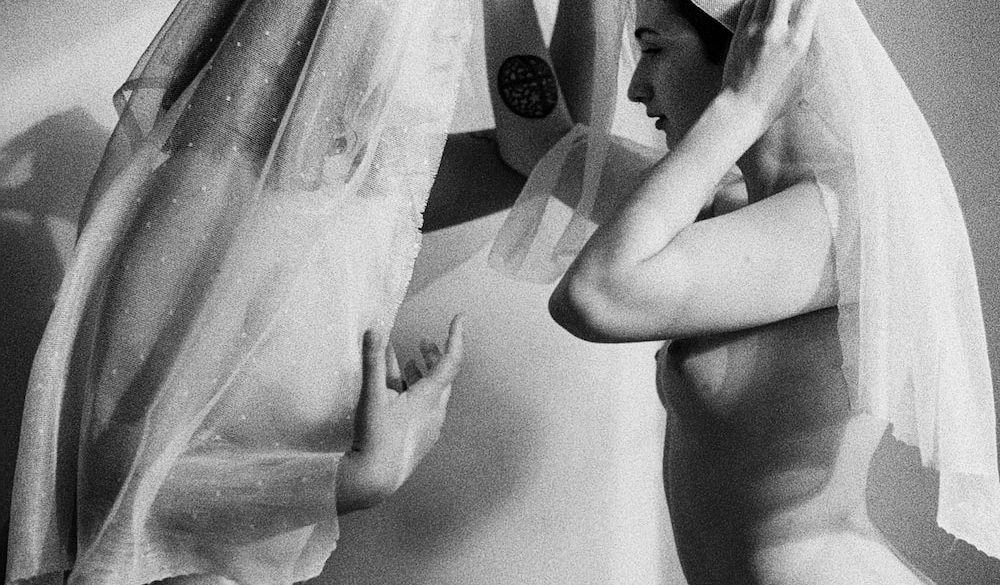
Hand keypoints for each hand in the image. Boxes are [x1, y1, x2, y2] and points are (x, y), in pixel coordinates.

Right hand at [336, 315, 463, 512]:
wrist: (376, 480)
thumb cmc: (376, 437)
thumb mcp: (372, 395)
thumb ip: (373, 361)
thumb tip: (374, 330)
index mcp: (429, 398)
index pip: (451, 360)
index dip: (455, 336)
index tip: (459, 317)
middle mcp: (435, 412)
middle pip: (443, 377)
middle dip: (434, 356)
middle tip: (425, 342)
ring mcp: (429, 427)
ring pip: (431, 393)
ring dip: (421, 374)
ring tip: (408, 362)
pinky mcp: (420, 438)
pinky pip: (423, 408)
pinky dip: (414, 392)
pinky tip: (398, 393)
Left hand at [721, 0, 820, 130]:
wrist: (741, 108)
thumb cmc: (775, 100)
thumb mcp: (805, 78)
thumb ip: (814, 52)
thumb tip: (817, 33)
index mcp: (797, 43)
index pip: (810, 4)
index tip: (813, 0)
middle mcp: (775, 32)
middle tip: (794, 0)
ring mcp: (754, 31)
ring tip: (779, 1)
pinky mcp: (738, 34)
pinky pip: (748, 6)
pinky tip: (762, 2)